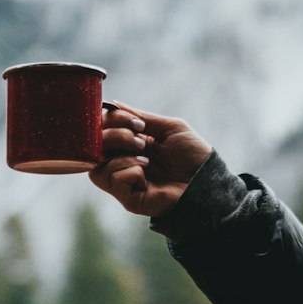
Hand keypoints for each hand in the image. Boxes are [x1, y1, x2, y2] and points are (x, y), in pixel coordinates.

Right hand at [89, 103, 212, 217]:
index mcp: (130, 145)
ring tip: (145, 158)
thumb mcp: (168, 128)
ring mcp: (124, 182)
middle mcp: (122, 163)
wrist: (207, 182)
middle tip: (140, 139)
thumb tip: (113, 104)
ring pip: (97, 166)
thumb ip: (141, 117)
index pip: (102, 130)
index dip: (110, 121)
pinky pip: (112, 180)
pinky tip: (145, 173)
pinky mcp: (128, 198)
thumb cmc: (193, 155)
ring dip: (120, 155)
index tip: (134, 121)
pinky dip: (127, 171)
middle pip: (94, 147)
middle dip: (115, 136)